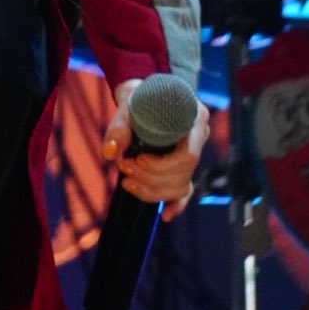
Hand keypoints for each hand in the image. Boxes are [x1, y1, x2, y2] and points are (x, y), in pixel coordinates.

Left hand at [102, 78, 209, 222]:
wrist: (142, 94)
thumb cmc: (139, 96)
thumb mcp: (128, 104)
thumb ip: (119, 127)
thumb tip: (109, 153)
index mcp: (195, 119)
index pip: (189, 156)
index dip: (163, 166)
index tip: (137, 160)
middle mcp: (199, 138)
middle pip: (184, 174)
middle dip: (151, 178)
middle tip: (123, 168)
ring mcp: (193, 153)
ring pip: (182, 185)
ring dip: (153, 190)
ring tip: (127, 182)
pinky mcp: (183, 166)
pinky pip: (185, 191)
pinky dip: (176, 205)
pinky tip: (165, 215)